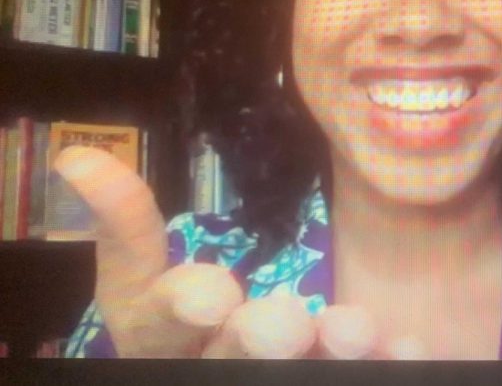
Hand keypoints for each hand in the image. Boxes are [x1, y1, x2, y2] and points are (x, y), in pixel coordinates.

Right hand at [55, 146, 397, 358]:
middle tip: (284, 323)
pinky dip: (385, 362)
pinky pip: (357, 379)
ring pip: (296, 374)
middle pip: (232, 354)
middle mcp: (213, 360)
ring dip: (330, 350)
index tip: (212, 293)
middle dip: (257, 336)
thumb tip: (77, 157)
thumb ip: (127, 224)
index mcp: (163, 334)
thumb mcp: (150, 276)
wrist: (247, 357)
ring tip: (355, 331)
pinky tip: (405, 343)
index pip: (160, 320)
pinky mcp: (321, 381)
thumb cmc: (187, 322)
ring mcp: (272, 380)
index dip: (184, 307)